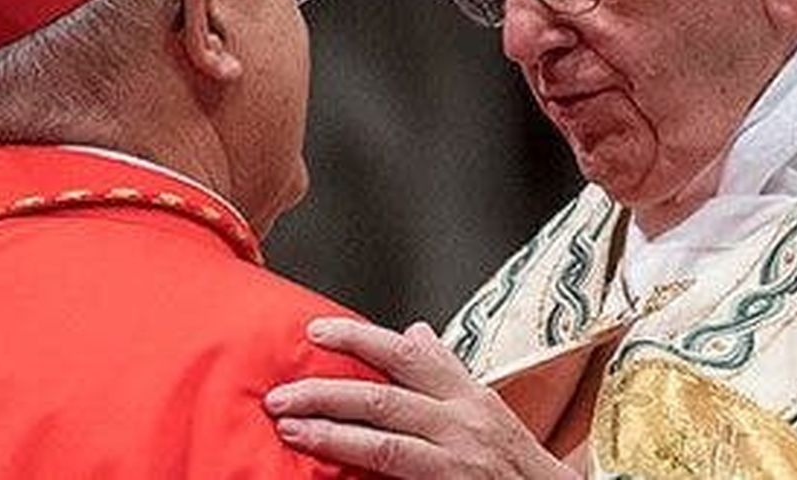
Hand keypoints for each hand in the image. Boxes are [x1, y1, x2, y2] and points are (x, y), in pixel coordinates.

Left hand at [265, 318, 578, 478]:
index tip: (315, 331)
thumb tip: (414, 330)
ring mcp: (457, 458)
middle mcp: (463, 421)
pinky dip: (356, 469)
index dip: (358, 339)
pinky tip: (324, 471)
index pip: (405, 353)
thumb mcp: (487, 407)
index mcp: (468, 394)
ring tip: (290, 427)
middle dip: (325, 392)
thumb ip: (447, 371)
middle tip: (280, 394)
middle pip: (383, 396)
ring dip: (329, 433)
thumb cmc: (516, 461)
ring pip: (382, 439)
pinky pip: (393, 474)